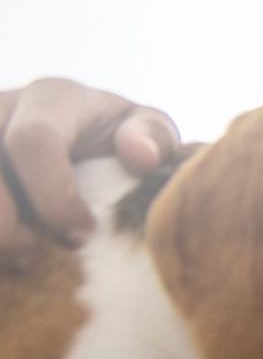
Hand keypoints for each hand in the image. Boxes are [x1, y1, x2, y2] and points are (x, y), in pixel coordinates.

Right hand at [0, 78, 177, 257]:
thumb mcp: (147, 132)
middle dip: (6, 225)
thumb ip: (152, 137)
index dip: (53, 196)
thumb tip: (140, 156)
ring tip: (15, 258)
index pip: (33, 141)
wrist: (86, 145)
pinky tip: (2, 260)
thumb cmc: (120, 142)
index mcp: (52, 98)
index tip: (81, 236)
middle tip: (35, 256)